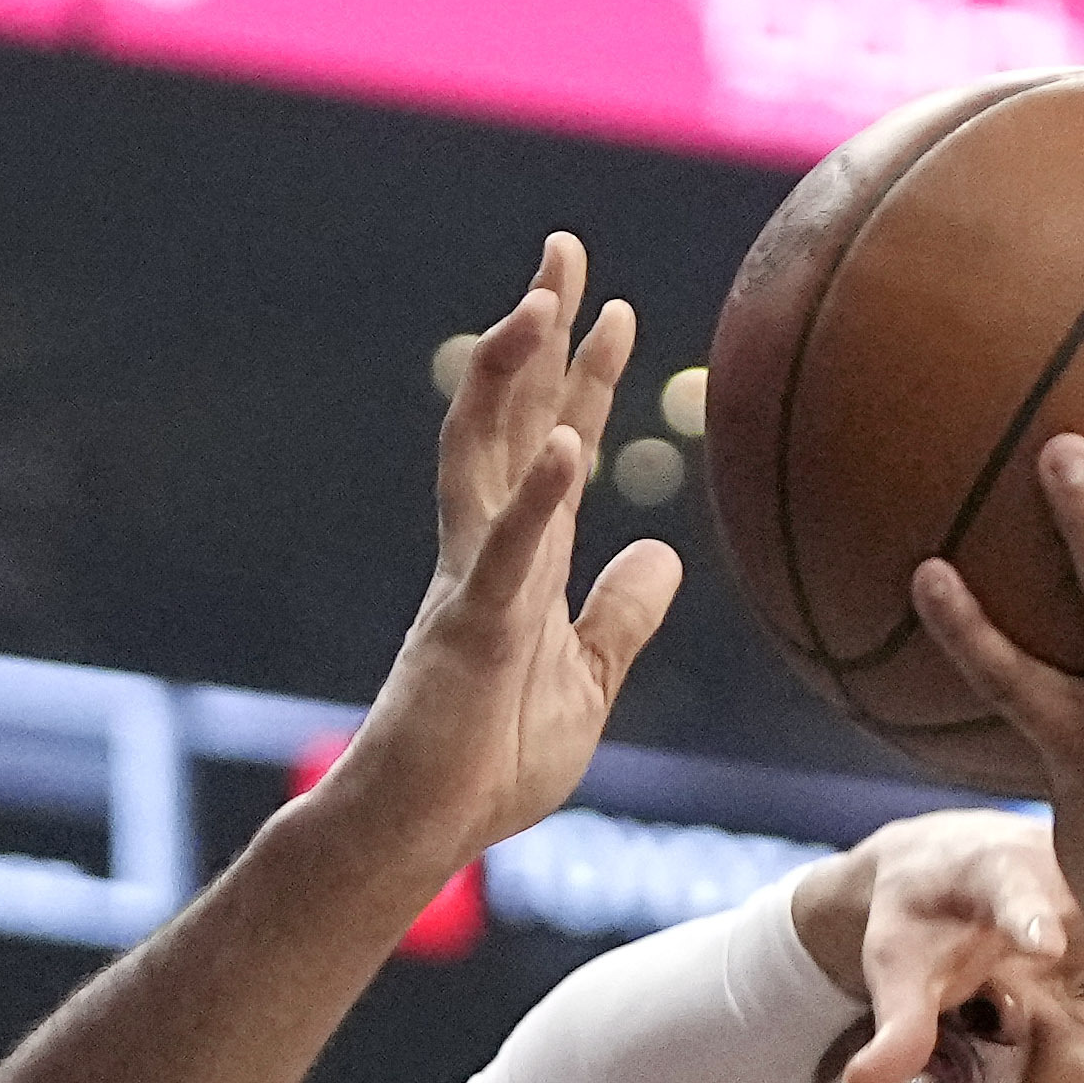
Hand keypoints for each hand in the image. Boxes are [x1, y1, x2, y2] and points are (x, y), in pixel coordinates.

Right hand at [323, 235, 682, 872]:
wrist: (420, 831)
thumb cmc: (487, 767)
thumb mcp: (586, 684)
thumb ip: (620, 618)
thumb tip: (663, 553)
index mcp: (520, 565)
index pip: (557, 450)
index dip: (586, 380)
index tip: (617, 310)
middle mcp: (487, 553)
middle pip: (509, 420)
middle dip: (536, 336)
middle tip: (563, 250)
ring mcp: (472, 585)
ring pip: (486, 458)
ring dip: (512, 379)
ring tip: (539, 304)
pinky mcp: (470, 632)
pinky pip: (508, 553)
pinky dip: (538, 497)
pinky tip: (565, 441)